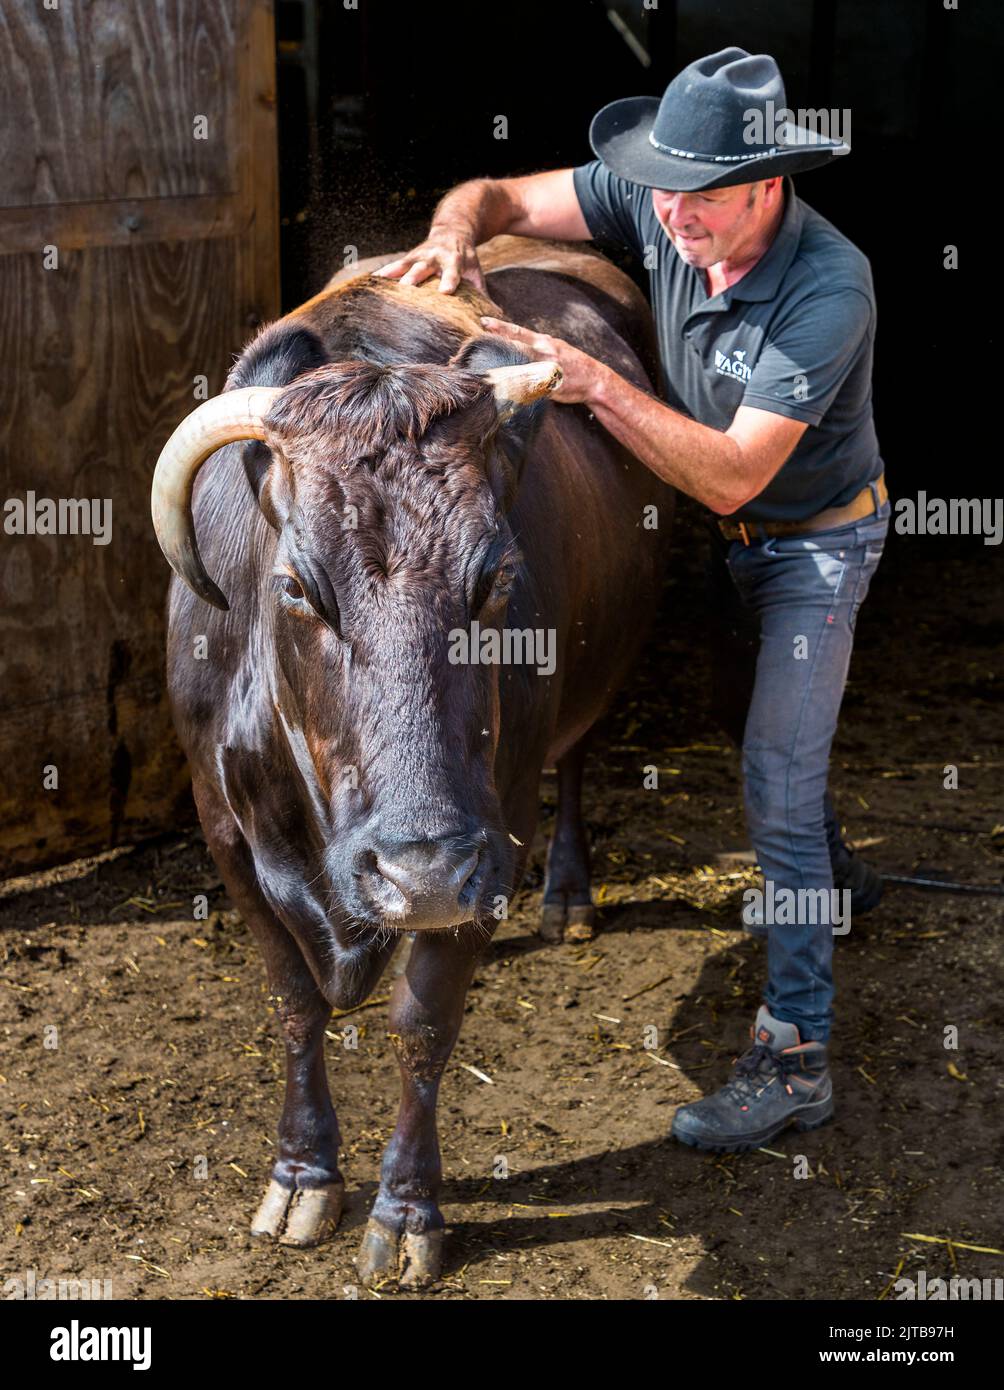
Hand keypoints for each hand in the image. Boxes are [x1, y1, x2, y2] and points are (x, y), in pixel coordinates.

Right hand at [375, 225, 485, 294]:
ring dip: (395, 274)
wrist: (454, 228)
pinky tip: (373, 281)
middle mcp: (436, 256)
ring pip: (407, 265)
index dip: (449, 280)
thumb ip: (481, 293)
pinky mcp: (411, 256)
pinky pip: (396, 265)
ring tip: (382, 283)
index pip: (453, 272)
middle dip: (415, 277)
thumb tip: (493, 318)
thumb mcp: (476, 271)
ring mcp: (421, 255)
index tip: (445, 291)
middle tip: (406, 289)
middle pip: (424, 268)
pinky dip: (386, 272)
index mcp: (455, 260)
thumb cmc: (466, 257)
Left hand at [478, 316, 607, 405]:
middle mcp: (544, 352)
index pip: (519, 332)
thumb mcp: (555, 348)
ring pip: (519, 367)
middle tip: (475, 344)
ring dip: (501, 369)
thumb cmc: (571, 364)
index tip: (484, 322)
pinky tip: (503, 391)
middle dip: (495, 346)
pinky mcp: (549, 386)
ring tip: (483, 370)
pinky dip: (517, 389)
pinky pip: (529, 387)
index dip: (501, 327)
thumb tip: (516, 345)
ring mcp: (547, 369)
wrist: (594, 380)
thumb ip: (536, 348)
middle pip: (514, 347)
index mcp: (544, 342)